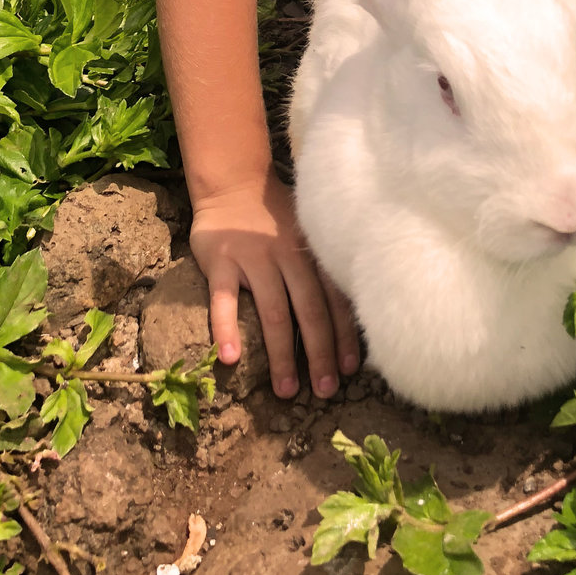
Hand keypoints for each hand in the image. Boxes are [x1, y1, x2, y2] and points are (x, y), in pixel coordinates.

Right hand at [189, 170, 360, 399]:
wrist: (232, 183)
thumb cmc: (275, 218)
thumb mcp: (306, 234)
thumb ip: (321, 267)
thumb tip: (355, 310)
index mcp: (311, 254)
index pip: (334, 299)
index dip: (344, 335)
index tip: (349, 370)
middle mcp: (287, 257)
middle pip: (309, 311)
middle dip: (319, 353)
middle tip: (324, 391)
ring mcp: (252, 258)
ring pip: (273, 311)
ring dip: (282, 353)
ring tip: (286, 389)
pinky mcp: (220, 261)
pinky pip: (223, 299)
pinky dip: (226, 328)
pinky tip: (230, 358)